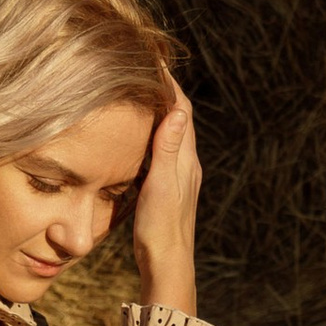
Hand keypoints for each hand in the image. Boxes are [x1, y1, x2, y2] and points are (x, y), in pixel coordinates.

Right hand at [131, 83, 201, 317]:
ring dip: (158, 112)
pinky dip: (151, 135)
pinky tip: (138, 138)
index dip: (170, 83)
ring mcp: (178, 177)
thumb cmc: (161, 228)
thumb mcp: (162, 185)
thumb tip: (177, 110)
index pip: (182, 110)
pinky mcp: (167, 189)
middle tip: (146, 69)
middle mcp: (186, 165)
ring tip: (140, 94)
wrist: (167, 264)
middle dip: (165, 92)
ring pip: (170, 135)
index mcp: (186, 160)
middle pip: (178, 118)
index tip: (154, 60)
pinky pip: (161, 152)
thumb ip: (168, 148)